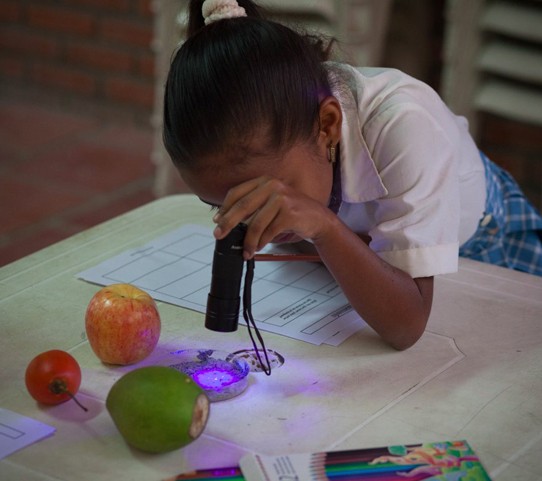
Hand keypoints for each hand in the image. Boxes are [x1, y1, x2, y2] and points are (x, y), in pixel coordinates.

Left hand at [213, 176, 333, 257]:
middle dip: (228, 223)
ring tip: (246, 252)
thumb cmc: (291, 213)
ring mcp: (282, 198)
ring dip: (248, 241)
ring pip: (255, 223)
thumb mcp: (270, 205)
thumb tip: (227, 224)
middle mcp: (272, 185)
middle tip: (218, 235)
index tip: (216, 221)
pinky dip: (261, 242)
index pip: (237, 192)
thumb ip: (253, 209)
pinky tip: (258, 248)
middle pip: (242, 206)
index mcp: (264, 181)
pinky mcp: (289, 212)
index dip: (224, 208)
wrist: (318, 219)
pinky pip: (268, 231)